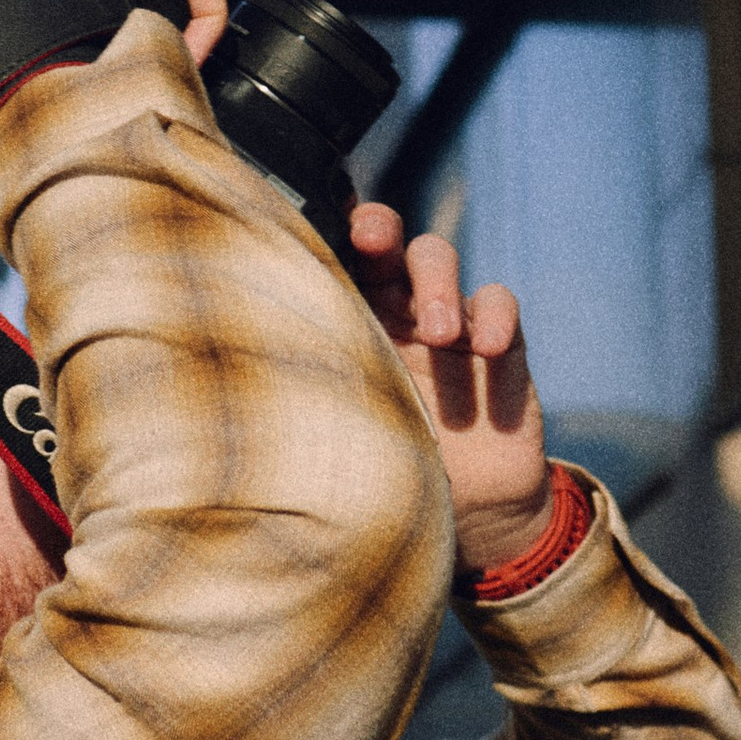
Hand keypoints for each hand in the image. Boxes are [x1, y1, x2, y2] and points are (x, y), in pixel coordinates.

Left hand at [346, 208, 551, 575]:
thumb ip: (311, 389)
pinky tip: (487, 348)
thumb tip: (241, 367)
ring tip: (439, 332)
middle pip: (387, 243)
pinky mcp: (498, 342)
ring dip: (436, 284)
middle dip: (380, 233)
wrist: (467, 513)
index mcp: (349, 320)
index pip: (336, 258)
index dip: (331, 231)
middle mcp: (394, 309)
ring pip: (438, 259)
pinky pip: (499, 302)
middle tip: (373, 244)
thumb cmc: (389, 469)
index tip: (317, 225)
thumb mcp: (344, 428)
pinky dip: (495, 317)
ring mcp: (448, 320)